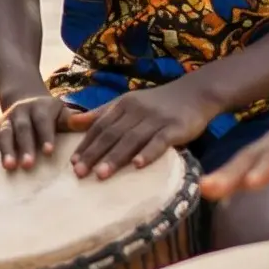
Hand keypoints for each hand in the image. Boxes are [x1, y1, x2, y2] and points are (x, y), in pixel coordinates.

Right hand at [0, 92, 81, 170]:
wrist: (25, 100)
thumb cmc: (51, 115)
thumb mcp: (63, 113)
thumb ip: (76, 120)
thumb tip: (96, 123)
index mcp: (40, 107)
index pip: (43, 121)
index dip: (45, 135)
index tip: (49, 151)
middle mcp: (20, 112)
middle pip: (21, 128)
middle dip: (24, 146)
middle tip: (28, 165)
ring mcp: (4, 120)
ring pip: (3, 133)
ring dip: (5, 150)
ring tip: (10, 167)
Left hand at [68, 81, 217, 178]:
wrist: (196, 93)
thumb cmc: (157, 103)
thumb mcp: (128, 103)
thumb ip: (102, 113)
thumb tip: (73, 122)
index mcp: (123, 104)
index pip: (100, 126)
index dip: (86, 144)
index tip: (72, 162)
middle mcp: (136, 110)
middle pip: (111, 134)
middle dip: (94, 154)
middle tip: (79, 173)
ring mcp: (156, 119)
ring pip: (131, 139)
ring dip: (115, 157)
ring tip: (101, 174)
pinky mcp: (175, 128)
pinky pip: (160, 141)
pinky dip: (148, 153)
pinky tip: (138, 166)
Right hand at [198, 113, 268, 200]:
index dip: (265, 166)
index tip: (250, 183)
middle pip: (253, 155)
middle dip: (231, 172)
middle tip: (207, 188)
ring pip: (246, 164)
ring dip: (226, 177)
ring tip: (204, 191)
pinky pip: (251, 174)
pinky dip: (233, 183)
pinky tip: (215, 194)